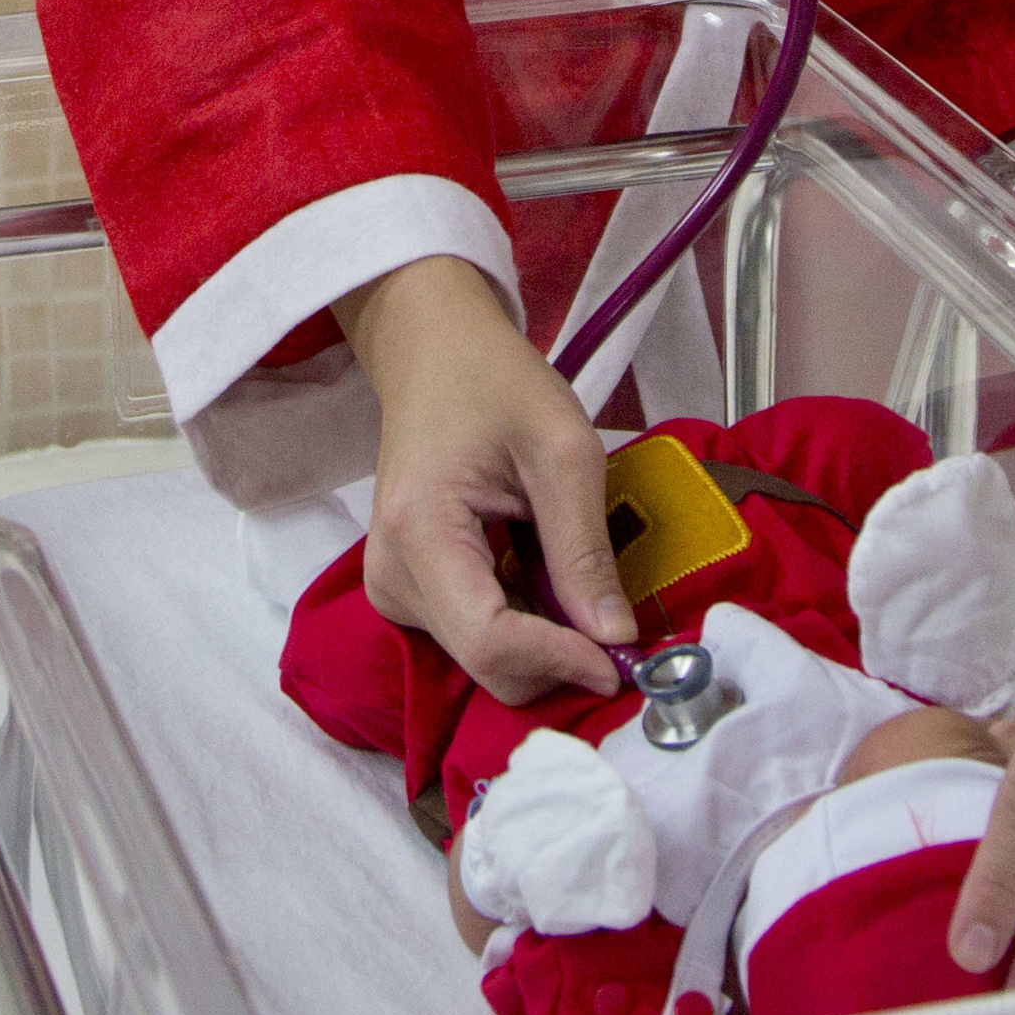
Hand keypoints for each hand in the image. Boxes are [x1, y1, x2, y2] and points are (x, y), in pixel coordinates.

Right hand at [338, 256, 627, 700]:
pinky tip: (545, 571)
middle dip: (559, 657)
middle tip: (618, 621)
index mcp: (421, 534)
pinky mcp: (408, 589)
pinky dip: (527, 621)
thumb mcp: (563, 450)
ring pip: (484, 658)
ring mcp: (393, 587)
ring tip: (575, 573)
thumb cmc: (494, 382)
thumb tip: (617, 637)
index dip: (561, 661)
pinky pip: (476, 635)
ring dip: (546, 638)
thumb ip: (585, 550)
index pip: (490, 640)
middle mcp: (392, 575)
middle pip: (486, 662)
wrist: (433, 352)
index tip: (622, 656)